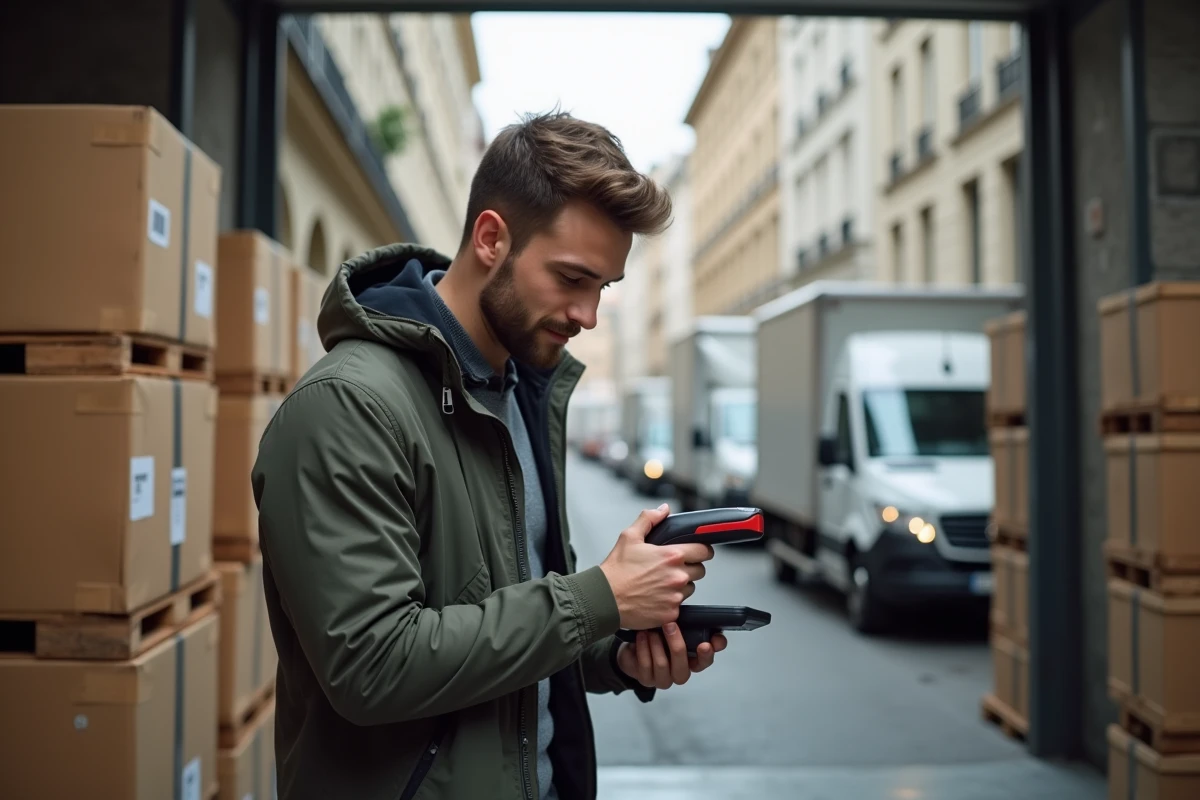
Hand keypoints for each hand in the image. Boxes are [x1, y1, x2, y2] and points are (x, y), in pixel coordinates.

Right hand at [598, 504, 714, 630]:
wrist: (605, 599)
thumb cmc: (616, 570)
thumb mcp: (629, 537)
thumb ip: (649, 519)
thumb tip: (663, 510)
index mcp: (672, 556)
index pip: (704, 551)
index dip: (702, 550)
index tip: (698, 552)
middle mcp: (677, 576)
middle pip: (700, 571)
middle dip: (690, 568)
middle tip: (672, 568)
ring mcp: (675, 596)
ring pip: (690, 589)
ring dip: (680, 586)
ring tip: (660, 583)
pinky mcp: (671, 613)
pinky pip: (679, 606)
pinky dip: (670, 602)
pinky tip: (655, 597)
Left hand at [616, 623, 727, 688]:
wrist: (635, 649)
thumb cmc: (659, 637)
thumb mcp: (676, 629)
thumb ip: (689, 625)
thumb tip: (701, 615)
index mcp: (691, 661)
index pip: (706, 661)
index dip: (708, 654)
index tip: (706, 644)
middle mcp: (679, 673)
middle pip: (683, 667)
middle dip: (676, 644)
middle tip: (670, 625)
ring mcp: (663, 679)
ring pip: (662, 665)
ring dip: (656, 644)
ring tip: (651, 630)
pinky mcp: (647, 680)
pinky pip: (645, 666)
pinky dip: (643, 648)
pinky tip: (641, 637)